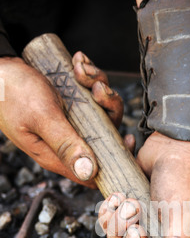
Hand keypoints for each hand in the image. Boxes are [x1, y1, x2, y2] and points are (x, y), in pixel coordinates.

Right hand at [0, 53, 128, 187]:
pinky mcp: (71, 105)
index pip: (94, 173)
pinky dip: (89, 78)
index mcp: (58, 155)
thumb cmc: (13, 93)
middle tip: (97, 89)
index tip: (128, 141)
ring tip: (83, 70)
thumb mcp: (41, 118)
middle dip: (109, 109)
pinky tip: (78, 64)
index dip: (116, 160)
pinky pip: (91, 96)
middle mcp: (68, 141)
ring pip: (101, 112)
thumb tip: (90, 172)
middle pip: (106, 136)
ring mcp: (71, 122)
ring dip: (99, 87)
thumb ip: (65, 144)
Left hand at [98, 132, 189, 237]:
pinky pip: (110, 230)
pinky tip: (117, 198)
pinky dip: (108, 217)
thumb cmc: (185, 179)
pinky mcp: (131, 220)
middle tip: (135, 227)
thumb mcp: (184, 217)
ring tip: (129, 203)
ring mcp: (148, 235)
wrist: (171, 145)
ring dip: (118, 229)